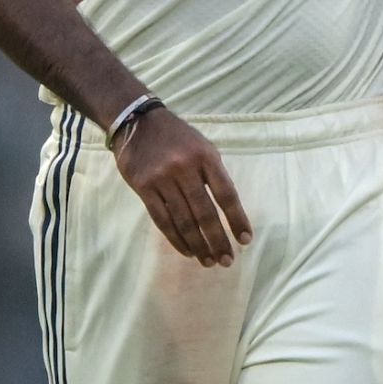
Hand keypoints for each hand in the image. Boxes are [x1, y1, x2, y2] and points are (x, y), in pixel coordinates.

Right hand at [113, 105, 252, 267]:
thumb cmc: (177, 137)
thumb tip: (228, 210)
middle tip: (227, 260)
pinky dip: (176, 239)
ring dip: (198, 245)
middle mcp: (184, 168)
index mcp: (205, 157)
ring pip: (184, 220)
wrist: (137, 122)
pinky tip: (188, 251)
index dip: (237, 219)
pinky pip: (162, 220)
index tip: (246, 240)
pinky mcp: (144, 188)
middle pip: (205, 212)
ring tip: (208, 261)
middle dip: (218, 240)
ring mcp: (162, 179)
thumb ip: (214, 174)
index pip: (226, 194)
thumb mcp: (202, 146)